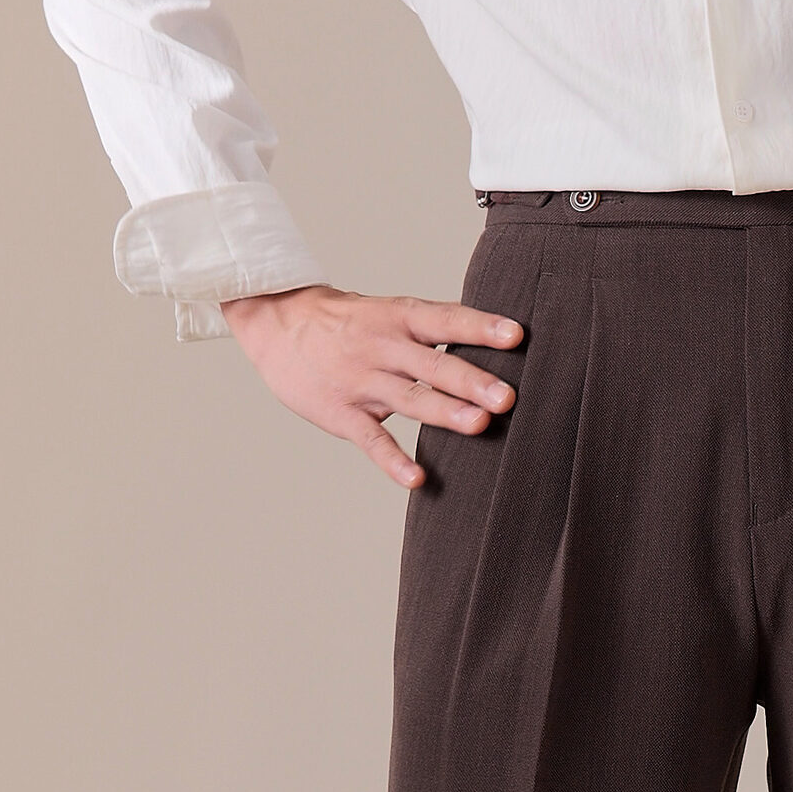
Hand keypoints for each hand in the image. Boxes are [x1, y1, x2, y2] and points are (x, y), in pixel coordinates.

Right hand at [219, 285, 522, 490]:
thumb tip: (493, 342)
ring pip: (408, 398)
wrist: (276, 322)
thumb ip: (432, 330)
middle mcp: (382, 347)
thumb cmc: (348, 323)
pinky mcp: (341, 413)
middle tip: (507, 396)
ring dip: (444, 412)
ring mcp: (361, 381)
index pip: (444, 319)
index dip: (479, 326)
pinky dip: (393, 460)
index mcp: (398, 318)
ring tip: (479, 425)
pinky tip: (417, 479)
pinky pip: (371, 439)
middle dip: (471, 380)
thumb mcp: (387, 312)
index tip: (516, 335)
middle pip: (432, 364)